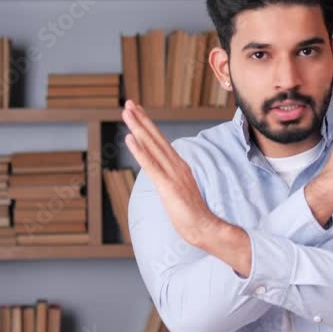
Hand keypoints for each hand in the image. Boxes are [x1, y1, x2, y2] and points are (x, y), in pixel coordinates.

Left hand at [122, 100, 218, 247]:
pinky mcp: (167, 186)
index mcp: (179, 167)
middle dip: (141, 120)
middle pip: (156, 138)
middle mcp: (177, 165)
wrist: (205, 228)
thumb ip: (172, 181)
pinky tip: (129, 138)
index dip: (148, 126)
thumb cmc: (192, 215)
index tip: (138, 112)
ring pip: (152, 146)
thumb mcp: (180, 193)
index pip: (161, 142)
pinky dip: (139, 151)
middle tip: (128, 103)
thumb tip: (164, 178)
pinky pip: (150, 165)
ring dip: (138, 128)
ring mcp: (172, 174)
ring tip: (127, 112)